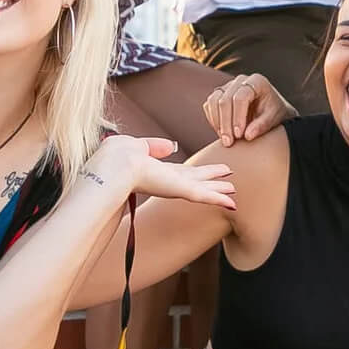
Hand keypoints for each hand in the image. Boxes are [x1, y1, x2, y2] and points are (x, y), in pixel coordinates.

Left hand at [85, 136, 234, 209]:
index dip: (196, 172)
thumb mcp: (137, 145)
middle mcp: (168, 181)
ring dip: (218, 190)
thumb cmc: (118, 156)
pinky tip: (231, 202)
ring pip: (203, 189)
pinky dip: (218, 199)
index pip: (181, 172)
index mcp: (157, 170)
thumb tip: (173, 146)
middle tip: (229, 182)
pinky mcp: (180, 190)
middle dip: (212, 181)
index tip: (206, 171)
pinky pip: (204, 195)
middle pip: (196, 181)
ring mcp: (175, 187)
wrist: (115, 167)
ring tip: (233, 191)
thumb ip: (154, 146)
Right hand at [203, 73, 295, 146]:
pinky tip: (222, 132)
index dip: (238, 117)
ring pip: (214, 101)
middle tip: (229, 142)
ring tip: (225, 140)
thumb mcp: (274, 119)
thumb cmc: (274, 113)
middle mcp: (240, 80)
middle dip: (225, 123)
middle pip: (225, 99)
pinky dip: (213, 120)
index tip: (239, 135)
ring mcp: (228, 86)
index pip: (240, 97)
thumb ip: (262, 125)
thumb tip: (248, 135)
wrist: (270, 111)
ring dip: (217, 122)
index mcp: (256, 81)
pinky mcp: (219, 94)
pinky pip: (209, 105)